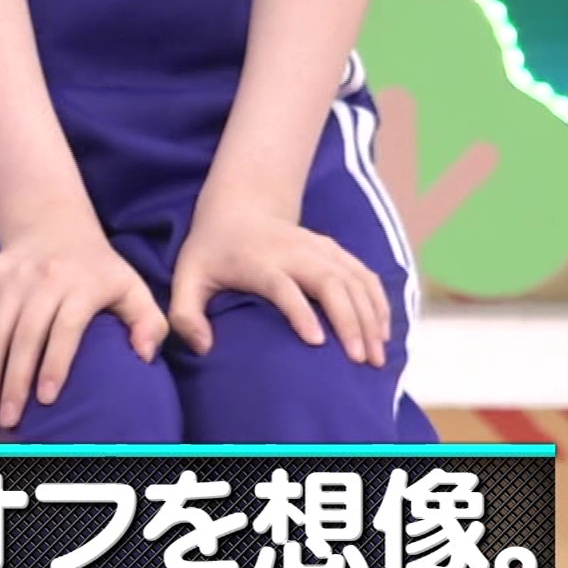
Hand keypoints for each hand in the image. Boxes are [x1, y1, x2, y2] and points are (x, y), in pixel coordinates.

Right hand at [0, 225, 168, 429]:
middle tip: (9, 420)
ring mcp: (10, 278)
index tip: (46, 400)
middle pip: (24, 334)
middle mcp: (43, 278)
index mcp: (81, 283)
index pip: (65, 327)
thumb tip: (144, 355)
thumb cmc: (97, 270)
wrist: (52, 225)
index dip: (54, 363)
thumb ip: (148, 322)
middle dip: (13, 381)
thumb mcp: (132, 287)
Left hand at [168, 196, 389, 365]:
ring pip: (353, 280)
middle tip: (360, 360)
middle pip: (330, 282)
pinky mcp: (334, 251)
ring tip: (377, 357)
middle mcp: (294, 253)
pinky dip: (378, 301)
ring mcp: (318, 249)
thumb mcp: (187, 278)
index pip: (283, 287)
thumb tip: (202, 348)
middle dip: (349, 320)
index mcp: (258, 262)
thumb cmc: (211, 252)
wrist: (239, 207)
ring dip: (370, 316)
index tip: (317, 342)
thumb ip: (185, 315)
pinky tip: (383, 332)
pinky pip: (365, 275)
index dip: (300, 312)